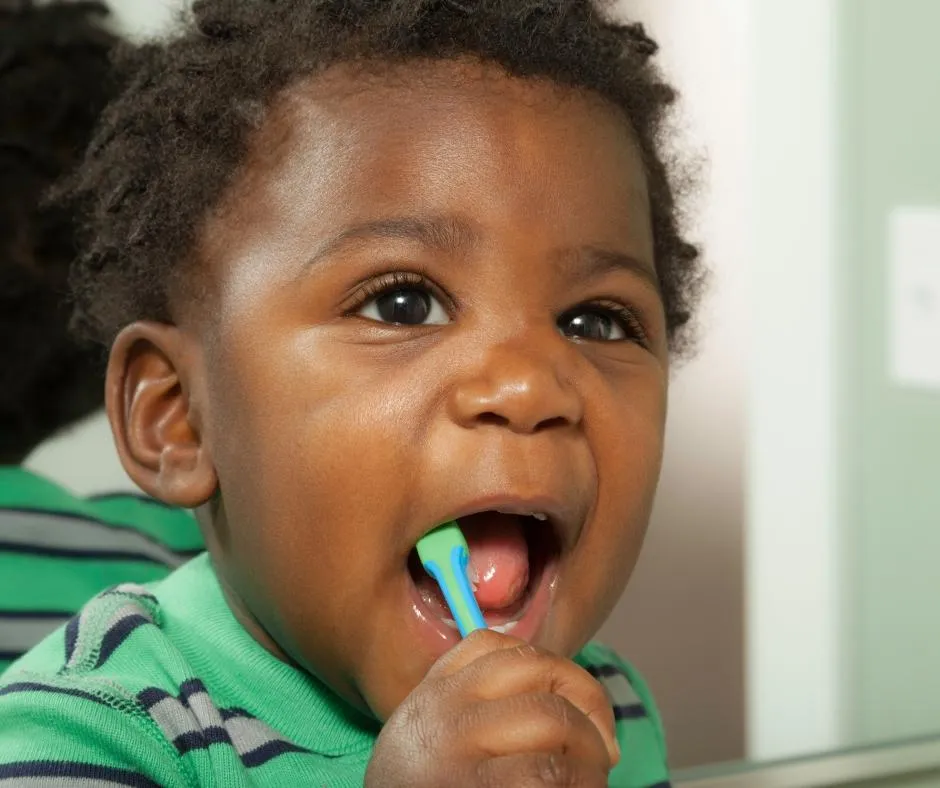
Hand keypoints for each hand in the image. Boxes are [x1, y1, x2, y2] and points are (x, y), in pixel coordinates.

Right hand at [365, 629, 618, 786]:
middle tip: (603, 751)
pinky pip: (546, 773)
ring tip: (593, 782)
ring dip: (592, 754)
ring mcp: (455, 752)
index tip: (574, 708)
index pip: (502, 647)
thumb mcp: (431, 741)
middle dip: (590, 707)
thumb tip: (570, 705)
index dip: (555, 669)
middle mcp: (442, 712)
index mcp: (433, 694)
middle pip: (540, 671)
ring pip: (553, 719)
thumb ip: (476, 708)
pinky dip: (578, 785)